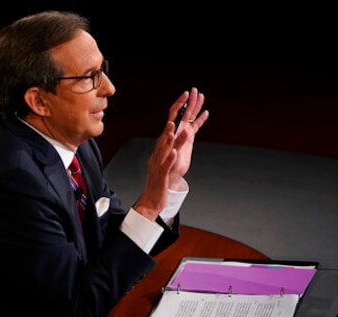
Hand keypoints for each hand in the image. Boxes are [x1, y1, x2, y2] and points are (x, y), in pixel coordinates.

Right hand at [133, 88, 208, 220]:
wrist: (150, 200)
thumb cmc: (160, 181)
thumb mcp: (167, 160)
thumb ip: (172, 146)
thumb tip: (178, 132)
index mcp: (162, 148)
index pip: (171, 125)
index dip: (178, 110)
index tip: (186, 96)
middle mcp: (159, 153)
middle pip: (168, 131)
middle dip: (176, 117)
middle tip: (184, 102)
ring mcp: (159, 163)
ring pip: (166, 148)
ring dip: (172, 138)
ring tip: (177, 128)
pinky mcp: (160, 175)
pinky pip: (165, 166)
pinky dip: (169, 158)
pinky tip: (174, 153)